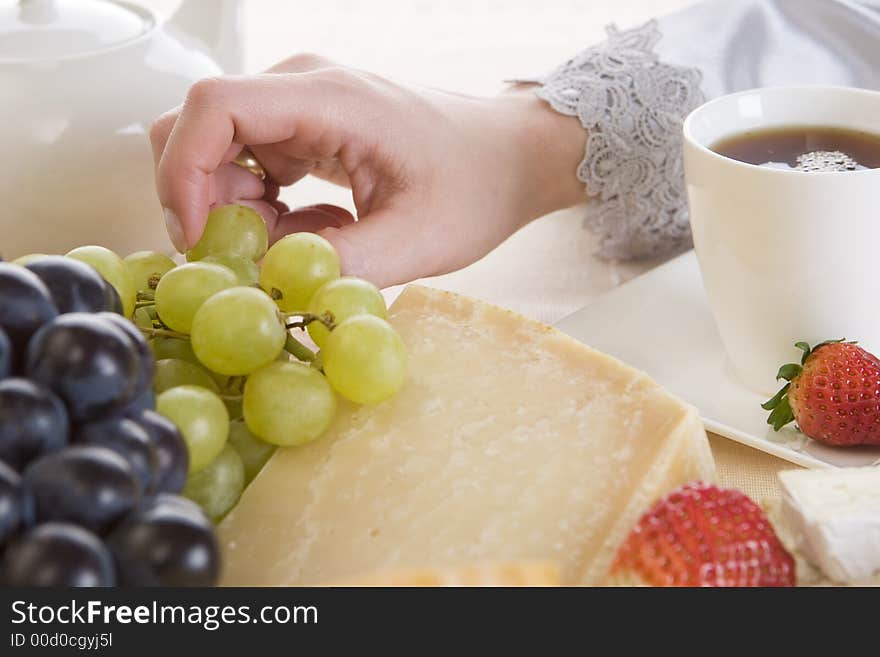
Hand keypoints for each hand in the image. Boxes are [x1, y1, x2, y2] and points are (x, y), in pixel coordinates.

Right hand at [150, 54, 585, 287]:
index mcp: (327, 97)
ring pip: (221, 153)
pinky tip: (317, 228)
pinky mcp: (308, 129)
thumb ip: (337, 266)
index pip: (212, 108)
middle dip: (202, 199)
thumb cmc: (477, 185)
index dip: (183, 172)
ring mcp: (302, 106)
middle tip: (241, 255)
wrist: (511, 157)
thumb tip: (264, 289)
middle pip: (198, 129)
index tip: (198, 238)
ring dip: (238, 211)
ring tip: (303, 243)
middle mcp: (302, 88)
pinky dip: (263, 209)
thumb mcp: (416, 241)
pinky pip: (253, 167)